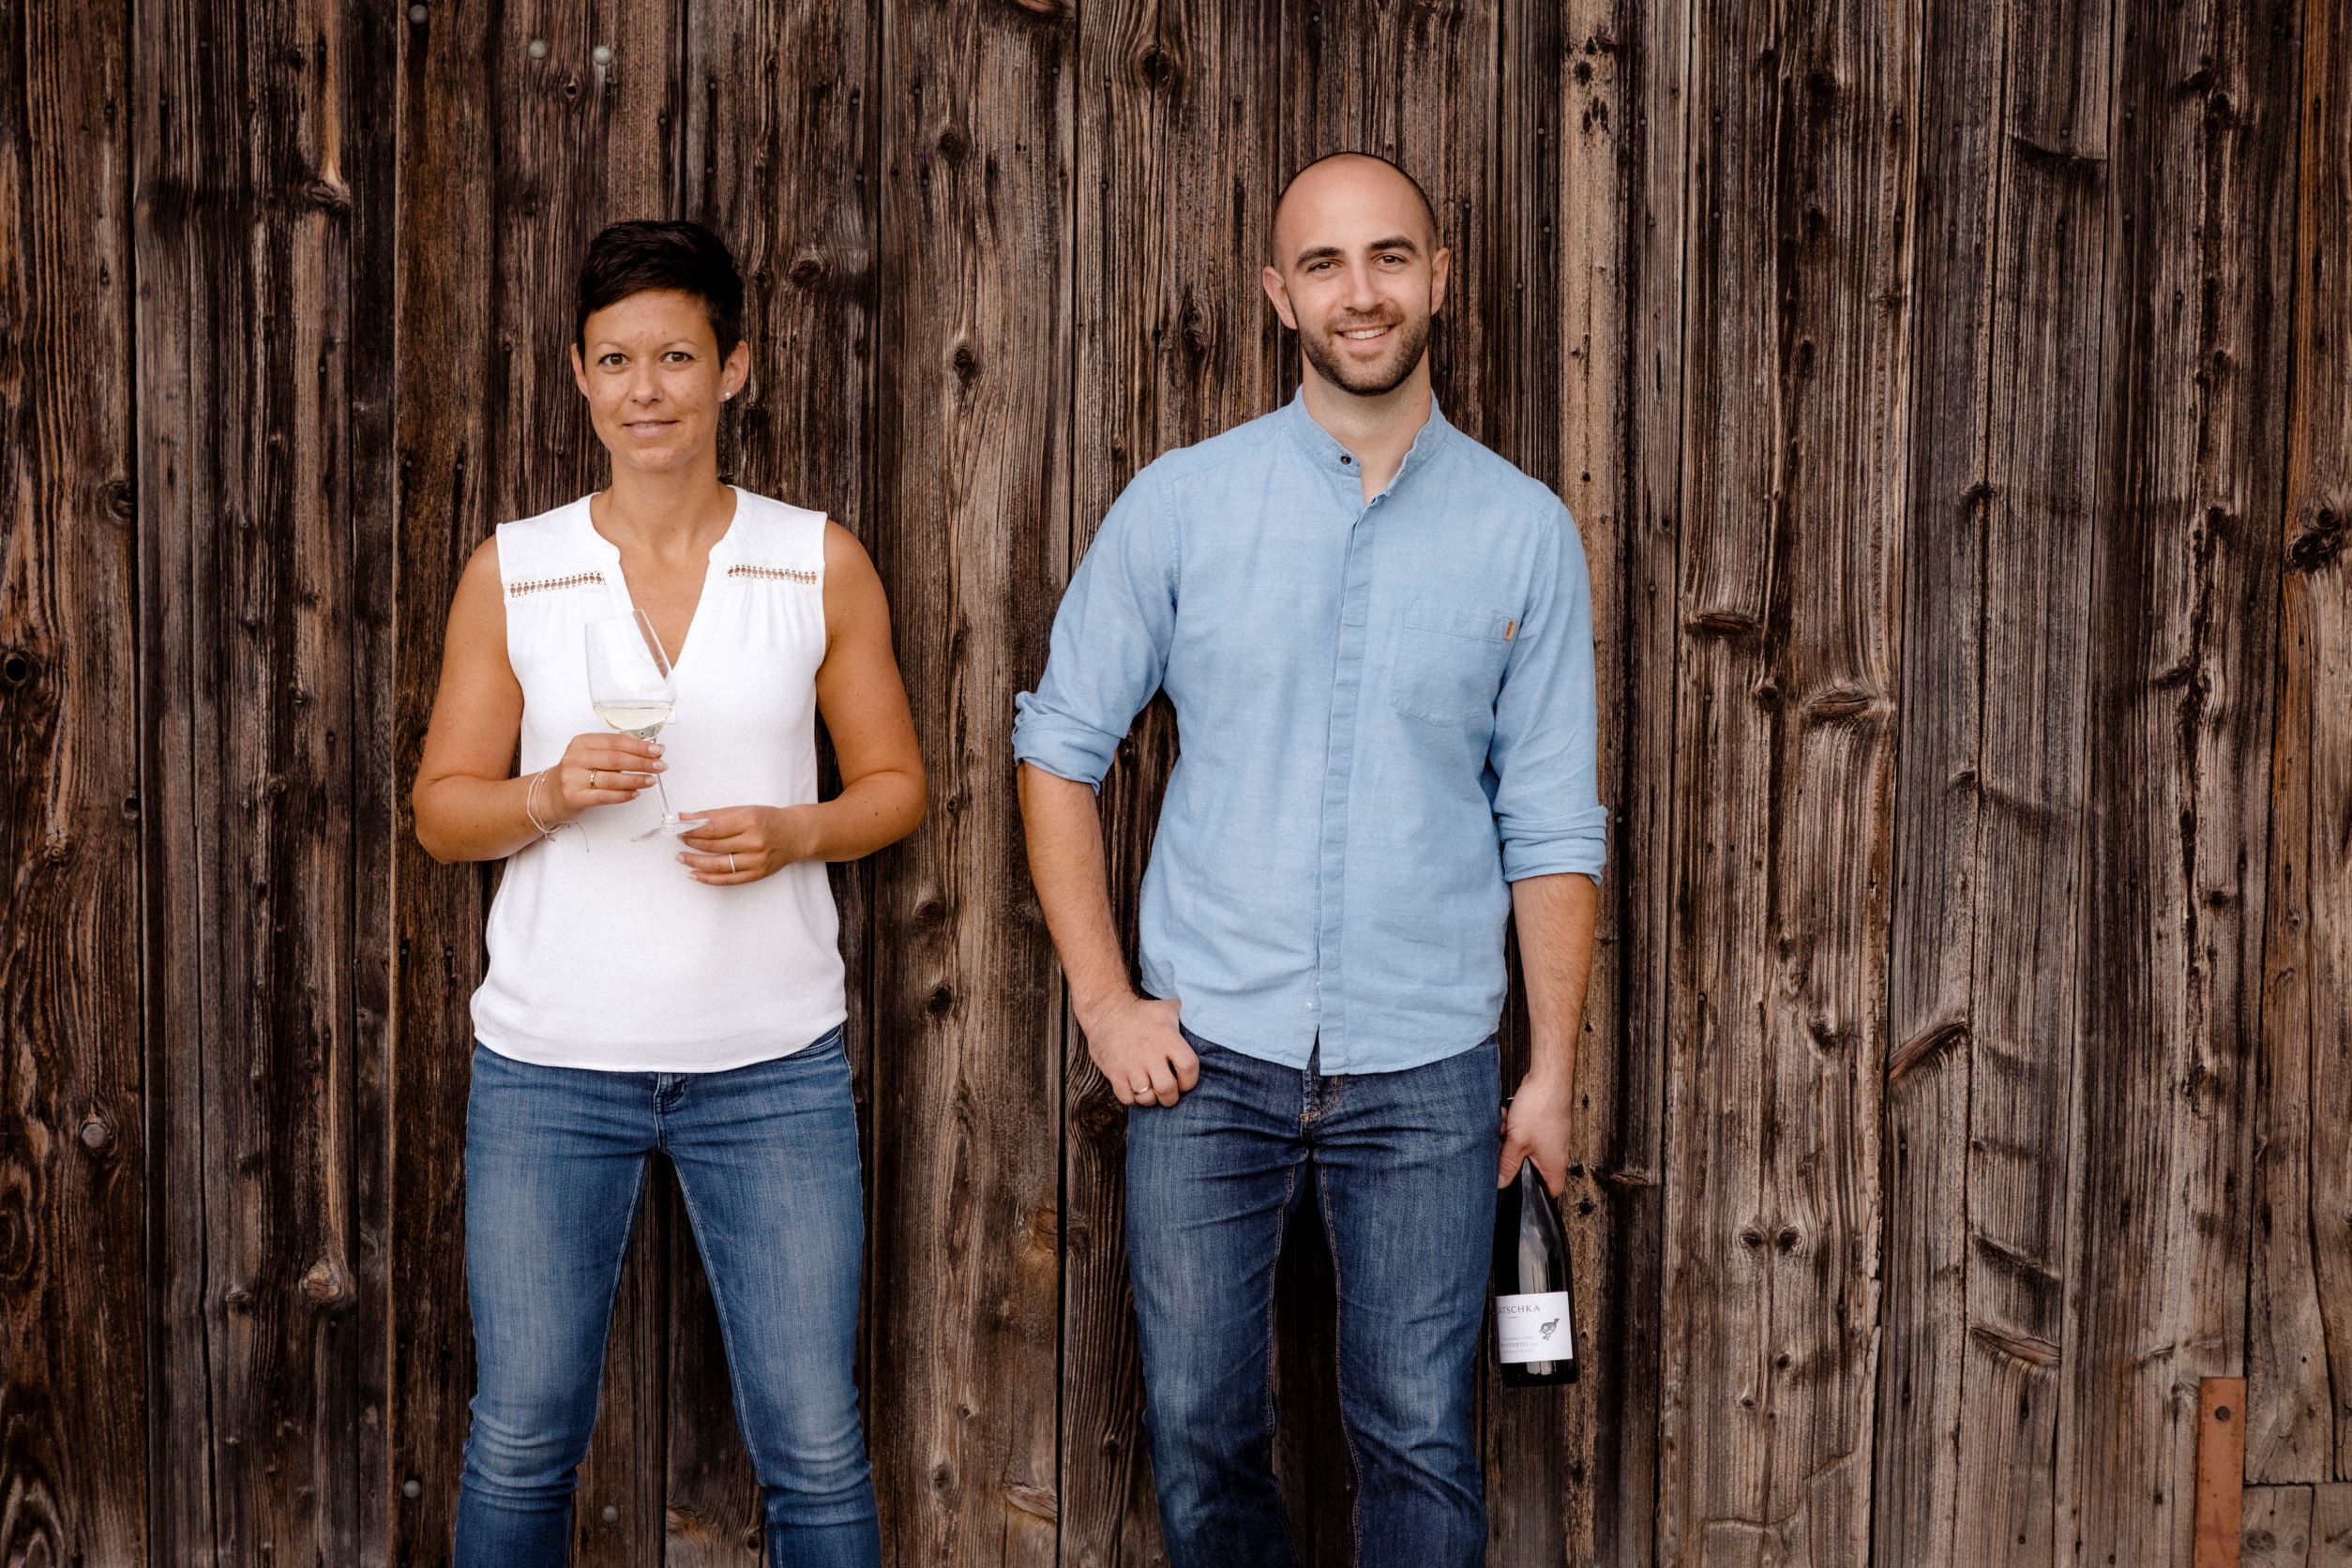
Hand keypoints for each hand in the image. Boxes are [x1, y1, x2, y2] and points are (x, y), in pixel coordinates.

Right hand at [545, 732, 664, 819]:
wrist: (550, 794)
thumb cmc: (577, 773)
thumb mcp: (591, 755)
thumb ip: (615, 752)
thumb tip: (648, 752)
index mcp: (582, 742)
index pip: (615, 741)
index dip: (639, 746)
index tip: (657, 750)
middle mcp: (576, 758)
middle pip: (616, 759)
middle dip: (642, 762)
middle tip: (660, 766)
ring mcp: (573, 778)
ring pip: (612, 779)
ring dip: (636, 780)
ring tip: (652, 780)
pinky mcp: (574, 796)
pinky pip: (605, 796)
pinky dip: (624, 795)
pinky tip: (636, 793)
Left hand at [675, 805, 811, 884]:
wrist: (796, 834)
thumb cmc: (770, 820)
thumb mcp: (744, 810)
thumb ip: (715, 815)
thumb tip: (686, 817)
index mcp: (750, 821)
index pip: (713, 828)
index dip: (693, 829)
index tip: (679, 827)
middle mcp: (754, 842)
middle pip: (714, 845)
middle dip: (692, 842)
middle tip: (679, 839)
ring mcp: (756, 860)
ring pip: (718, 864)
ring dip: (695, 862)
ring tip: (681, 857)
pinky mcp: (757, 874)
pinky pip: (728, 880)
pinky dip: (709, 878)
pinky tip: (695, 874)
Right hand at [1078, 992, 1196, 1107]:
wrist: (1106, 1010)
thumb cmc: (1143, 1012)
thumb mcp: (1168, 1008)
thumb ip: (1189, 1016)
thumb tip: (1212, 1019)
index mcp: (1167, 1038)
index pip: (1189, 1067)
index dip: (1190, 1080)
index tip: (1185, 1081)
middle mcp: (1149, 1053)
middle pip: (1167, 1089)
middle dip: (1171, 1097)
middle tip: (1169, 1093)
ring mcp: (1130, 1064)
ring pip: (1147, 1098)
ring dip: (1152, 1099)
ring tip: (1152, 1091)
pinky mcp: (1114, 1072)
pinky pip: (1127, 1099)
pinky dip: (1134, 1099)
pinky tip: (1136, 1089)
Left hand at [1500, 1066, 1573, 1194]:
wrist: (1549, 1077)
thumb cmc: (1541, 1108)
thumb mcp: (1517, 1141)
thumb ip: (1507, 1164)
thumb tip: (1499, 1183)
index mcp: (1555, 1165)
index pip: (1551, 1191)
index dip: (1534, 1194)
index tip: (1515, 1188)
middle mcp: (1556, 1154)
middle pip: (1531, 1168)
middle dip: (1513, 1159)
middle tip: (1504, 1147)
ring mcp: (1551, 1139)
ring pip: (1524, 1149)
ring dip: (1511, 1139)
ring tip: (1505, 1125)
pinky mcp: (1544, 1125)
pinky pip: (1525, 1134)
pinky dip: (1514, 1127)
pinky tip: (1507, 1115)